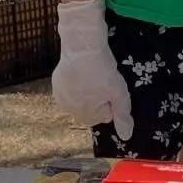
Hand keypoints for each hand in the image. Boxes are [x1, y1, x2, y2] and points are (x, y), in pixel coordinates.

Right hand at [52, 0, 133, 138]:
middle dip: (97, 99)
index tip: (112, 88)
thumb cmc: (102, 71)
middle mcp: (69, 109)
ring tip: (93, 75)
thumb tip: (126, 136)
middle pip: (89, 110)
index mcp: (85, 115)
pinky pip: (70, 89)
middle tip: (103, 81)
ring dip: (87, 92)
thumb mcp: (119, 94)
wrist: (82, 46)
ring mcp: (60, 95)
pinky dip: (76, 83)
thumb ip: (122, 116)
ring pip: (79, 99)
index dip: (110, 102)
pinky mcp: (56, 82)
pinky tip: (82, 72)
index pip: (103, 117)